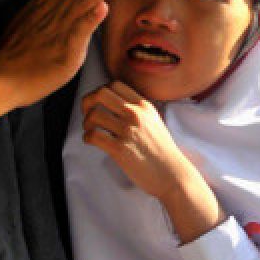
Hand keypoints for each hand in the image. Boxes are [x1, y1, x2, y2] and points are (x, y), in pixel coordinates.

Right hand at [0, 0, 130, 128]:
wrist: (0, 76)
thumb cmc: (16, 51)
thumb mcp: (33, 18)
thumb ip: (51, 8)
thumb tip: (60, 3)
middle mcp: (56, 7)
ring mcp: (62, 26)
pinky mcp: (66, 48)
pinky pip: (81, 30)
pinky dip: (91, 18)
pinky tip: (103, 8)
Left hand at [81, 81, 224, 242]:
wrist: (172, 174)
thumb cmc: (163, 152)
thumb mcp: (155, 122)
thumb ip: (139, 112)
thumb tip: (116, 107)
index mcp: (144, 106)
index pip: (115, 85)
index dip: (100, 91)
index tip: (98, 103)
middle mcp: (135, 115)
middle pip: (101, 93)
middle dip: (88, 102)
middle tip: (87, 113)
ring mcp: (128, 131)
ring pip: (94, 114)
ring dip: (86, 122)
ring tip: (90, 130)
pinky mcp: (120, 149)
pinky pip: (93, 135)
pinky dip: (87, 137)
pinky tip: (91, 142)